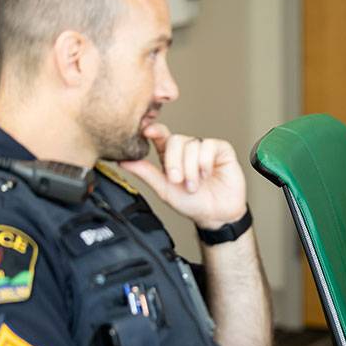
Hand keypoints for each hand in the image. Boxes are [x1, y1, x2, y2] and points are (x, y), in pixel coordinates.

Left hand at [119, 123, 247, 229]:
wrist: (216, 215)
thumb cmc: (192, 203)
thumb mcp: (164, 190)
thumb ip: (146, 173)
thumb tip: (122, 161)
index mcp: (171, 156)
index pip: (162, 136)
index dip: (155, 130)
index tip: (147, 131)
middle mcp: (188, 149)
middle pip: (175, 140)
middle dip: (174, 162)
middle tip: (177, 180)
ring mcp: (205, 148)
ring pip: (192, 145)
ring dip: (191, 169)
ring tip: (194, 185)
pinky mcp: (222, 150)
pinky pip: (209, 146)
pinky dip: (205, 163)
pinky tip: (207, 175)